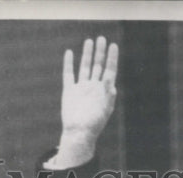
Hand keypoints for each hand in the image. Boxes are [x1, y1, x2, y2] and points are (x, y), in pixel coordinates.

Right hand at [59, 36, 118, 160]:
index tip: (113, 45)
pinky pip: (69, 75)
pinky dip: (69, 64)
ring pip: (85, 67)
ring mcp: (81, 88)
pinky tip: (69, 53)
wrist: (79, 133)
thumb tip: (110, 82)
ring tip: (89, 41)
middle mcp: (93, 87)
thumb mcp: (105, 109)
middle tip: (102, 39)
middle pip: (98, 65)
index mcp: (104, 91)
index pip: (109, 70)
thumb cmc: (94, 124)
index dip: (112, 58)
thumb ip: (108, 95)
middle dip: (100, 52)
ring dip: (87, 54)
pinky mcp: (69, 91)